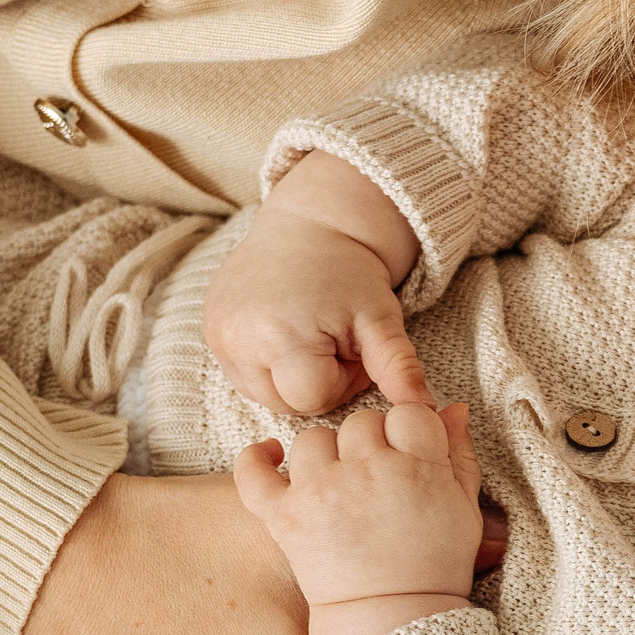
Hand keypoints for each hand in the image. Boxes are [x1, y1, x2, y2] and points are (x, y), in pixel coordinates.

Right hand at [205, 151, 430, 415]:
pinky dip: (266, 362)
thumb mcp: (380, 319)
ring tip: (309, 334)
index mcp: (279, 336)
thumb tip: (424, 410)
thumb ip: (398, 368)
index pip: (313, 399)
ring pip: (262, 393)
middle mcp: (238, 338)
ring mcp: (218, 334)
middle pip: (285, 403)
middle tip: (331, 338)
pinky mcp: (210, 328)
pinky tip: (285, 329)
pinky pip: (242, 372)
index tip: (349, 345)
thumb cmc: (351, 274)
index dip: (340, 380)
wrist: (312, 224)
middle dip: (315, 381)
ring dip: (290, 376)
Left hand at [234, 402, 482, 634]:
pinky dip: (255, 460)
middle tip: (377, 476)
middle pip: (361, 422)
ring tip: (338, 481)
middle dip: (371, 443)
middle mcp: (366, 472)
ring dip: (325, 454)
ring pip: (313, 439)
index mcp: (417, 467)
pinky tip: (271, 455)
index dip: (409, 428)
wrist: (394, 622)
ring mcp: (321, 493)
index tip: (409, 449)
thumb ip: (459, 454)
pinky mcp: (285, 517)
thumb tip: (453, 408)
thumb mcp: (464, 509)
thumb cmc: (435, 566)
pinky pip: (254, 473)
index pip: (408, 412)